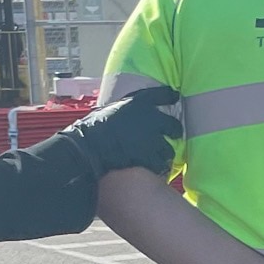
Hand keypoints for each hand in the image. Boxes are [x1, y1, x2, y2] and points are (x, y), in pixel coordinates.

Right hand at [63, 86, 181, 177]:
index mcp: (139, 103)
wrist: (89, 147)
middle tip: (174, 136)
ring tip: (160, 157)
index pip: (162, 95)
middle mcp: (151, 118)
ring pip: (168, 150)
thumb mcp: (108, 109)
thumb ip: (123, 110)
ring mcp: (152, 139)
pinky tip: (154, 169)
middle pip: (173, 126)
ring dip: (165, 153)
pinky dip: (158, 168)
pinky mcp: (149, 157)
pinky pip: (160, 165)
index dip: (170, 95)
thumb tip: (125, 115)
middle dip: (174, 132)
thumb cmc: (93, 127)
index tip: (175, 96)